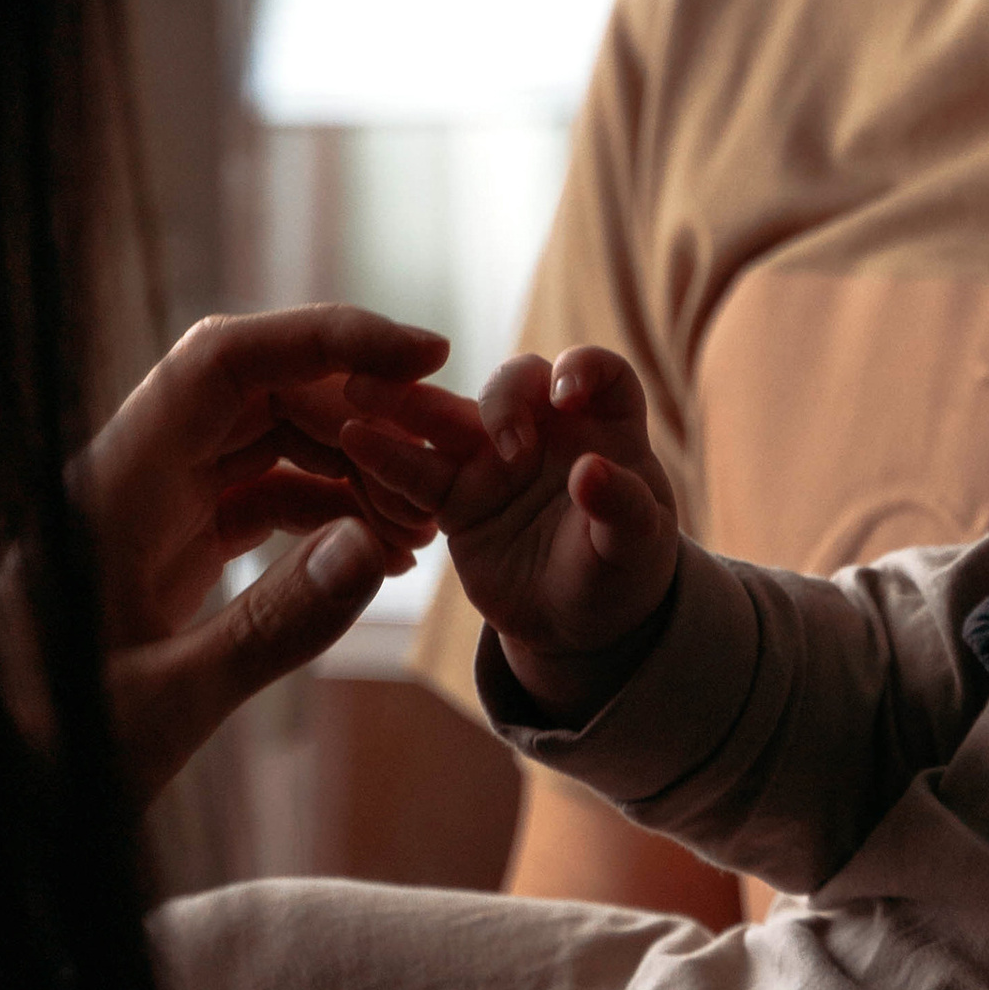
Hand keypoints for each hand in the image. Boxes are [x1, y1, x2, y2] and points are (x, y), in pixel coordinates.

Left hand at [72, 305, 446, 804]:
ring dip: (353, 465)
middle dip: (364, 410)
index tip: (425, 354)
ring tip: (427, 522)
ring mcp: (148, 512)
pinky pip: (258, 499)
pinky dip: (326, 513)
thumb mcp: (165, 706)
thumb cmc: (46, 751)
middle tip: (452, 457)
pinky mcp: (165, 551)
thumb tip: (372, 549)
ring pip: (268, 443)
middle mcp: (131, 479)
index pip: (225, 363)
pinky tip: (382, 553)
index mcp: (114, 488)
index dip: (328, 338)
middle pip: (262, 393)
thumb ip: (269, 628)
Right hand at [343, 344, 678, 721]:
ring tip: (362, 386)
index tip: (567, 395)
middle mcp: (545, 432)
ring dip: (408, 401)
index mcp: (605, 429)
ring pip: (448, 418)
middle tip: (504, 441)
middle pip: (516, 384)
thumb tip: (594, 473)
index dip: (584, 368)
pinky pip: (417, 472)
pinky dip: (386, 456)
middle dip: (503, 398)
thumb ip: (622, 508)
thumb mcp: (636, 546)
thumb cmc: (619, 571)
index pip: (599, 373)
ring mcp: (492, 460)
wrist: (576, 621)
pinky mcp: (455, 497)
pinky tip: (352, 439)